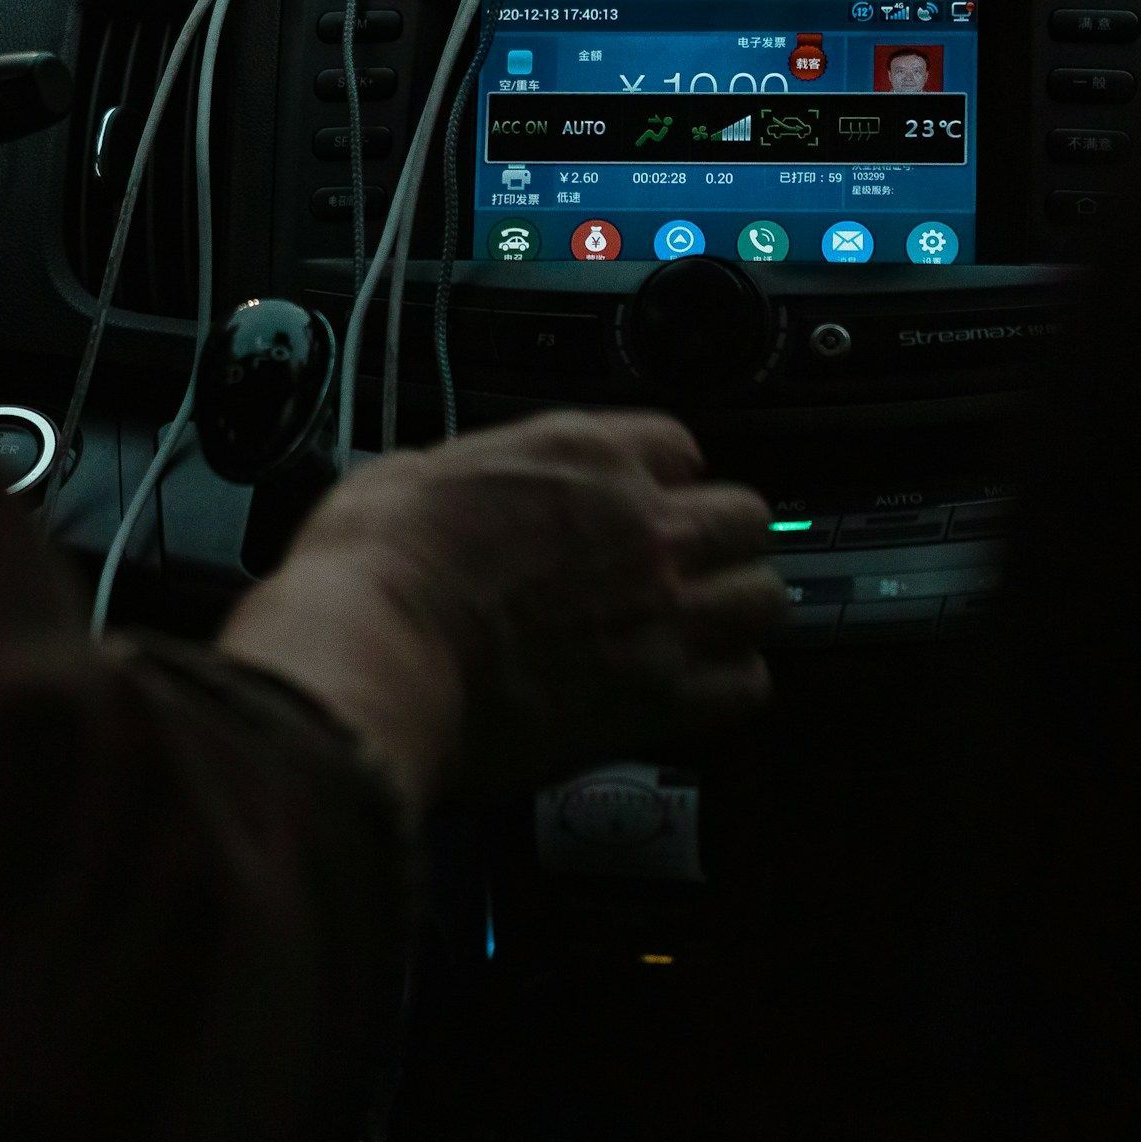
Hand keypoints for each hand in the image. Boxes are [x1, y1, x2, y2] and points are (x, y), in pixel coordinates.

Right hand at [219, 410, 783, 809]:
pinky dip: (728, 687)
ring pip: (766, 596)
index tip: (642, 501)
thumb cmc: (375, 565)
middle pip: (746, 516)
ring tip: (703, 628)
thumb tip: (460, 493)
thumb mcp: (409, 474)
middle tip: (686, 564)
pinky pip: (747, 686)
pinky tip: (691, 690)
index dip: (661, 477)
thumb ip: (469, 476)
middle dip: (720, 538)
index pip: (678, 446)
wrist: (374, 654)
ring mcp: (661, 609)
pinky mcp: (659, 696)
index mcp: (584, 454)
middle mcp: (641, 523)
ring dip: (738, 609)